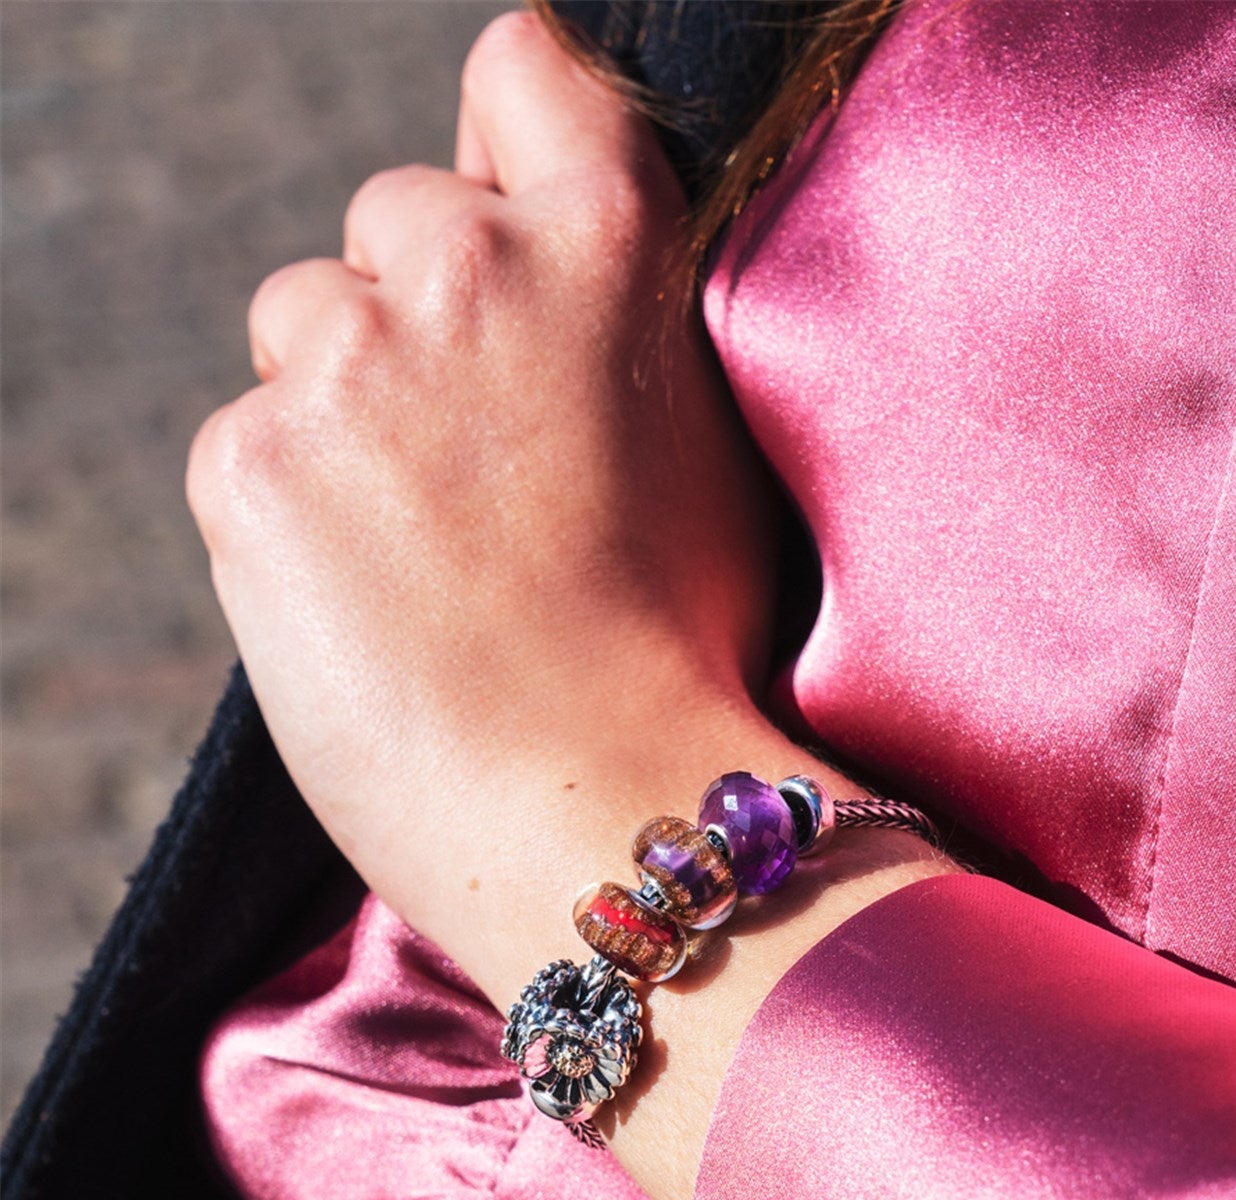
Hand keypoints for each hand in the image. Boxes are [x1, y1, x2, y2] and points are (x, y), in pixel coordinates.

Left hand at [188, 12, 953, 1199]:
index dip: (514, 136)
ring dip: (349, 402)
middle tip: (483, 457)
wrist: (603, 817)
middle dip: (427, 307)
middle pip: (399, 218)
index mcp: (608, 250)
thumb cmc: (686, 660)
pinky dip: (295, 502)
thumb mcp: (713, 456)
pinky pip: (254, 440)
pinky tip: (374, 598)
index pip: (526, 70)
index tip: (511, 212)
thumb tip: (559, 291)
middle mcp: (468, 272)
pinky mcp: (251, 467)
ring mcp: (347, 366)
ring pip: (308, 324)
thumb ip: (629, 331)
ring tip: (430, 546)